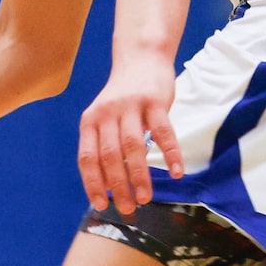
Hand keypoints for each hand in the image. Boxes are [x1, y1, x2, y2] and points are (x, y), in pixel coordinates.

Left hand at [77, 54, 184, 213]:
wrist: (141, 58)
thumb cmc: (123, 97)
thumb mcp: (104, 117)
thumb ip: (103, 145)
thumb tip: (106, 186)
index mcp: (90, 120)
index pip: (87, 158)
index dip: (93, 183)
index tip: (102, 205)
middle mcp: (107, 113)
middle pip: (110, 156)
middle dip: (118, 186)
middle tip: (128, 208)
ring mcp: (131, 106)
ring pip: (134, 147)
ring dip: (140, 176)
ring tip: (146, 198)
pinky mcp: (155, 101)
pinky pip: (163, 132)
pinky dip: (171, 153)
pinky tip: (177, 172)